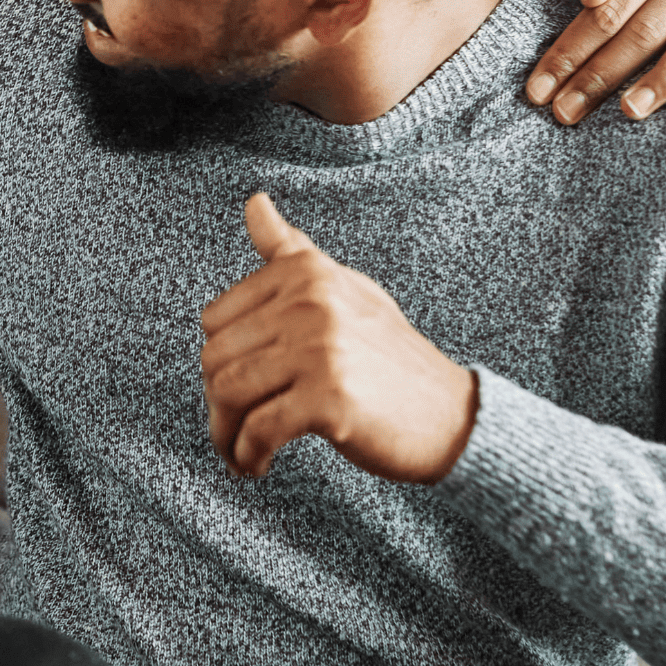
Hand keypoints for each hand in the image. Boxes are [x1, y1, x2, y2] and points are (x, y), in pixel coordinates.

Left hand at [200, 195, 477, 483]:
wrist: (450, 415)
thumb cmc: (388, 354)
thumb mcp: (342, 288)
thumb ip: (291, 251)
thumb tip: (253, 202)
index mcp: (305, 272)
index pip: (215, 319)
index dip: (219, 360)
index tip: (236, 386)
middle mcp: (310, 302)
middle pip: (216, 358)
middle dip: (216, 402)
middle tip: (235, 427)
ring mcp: (320, 349)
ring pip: (229, 393)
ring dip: (225, 434)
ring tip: (240, 450)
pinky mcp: (329, 398)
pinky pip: (259, 430)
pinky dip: (248, 455)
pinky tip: (258, 464)